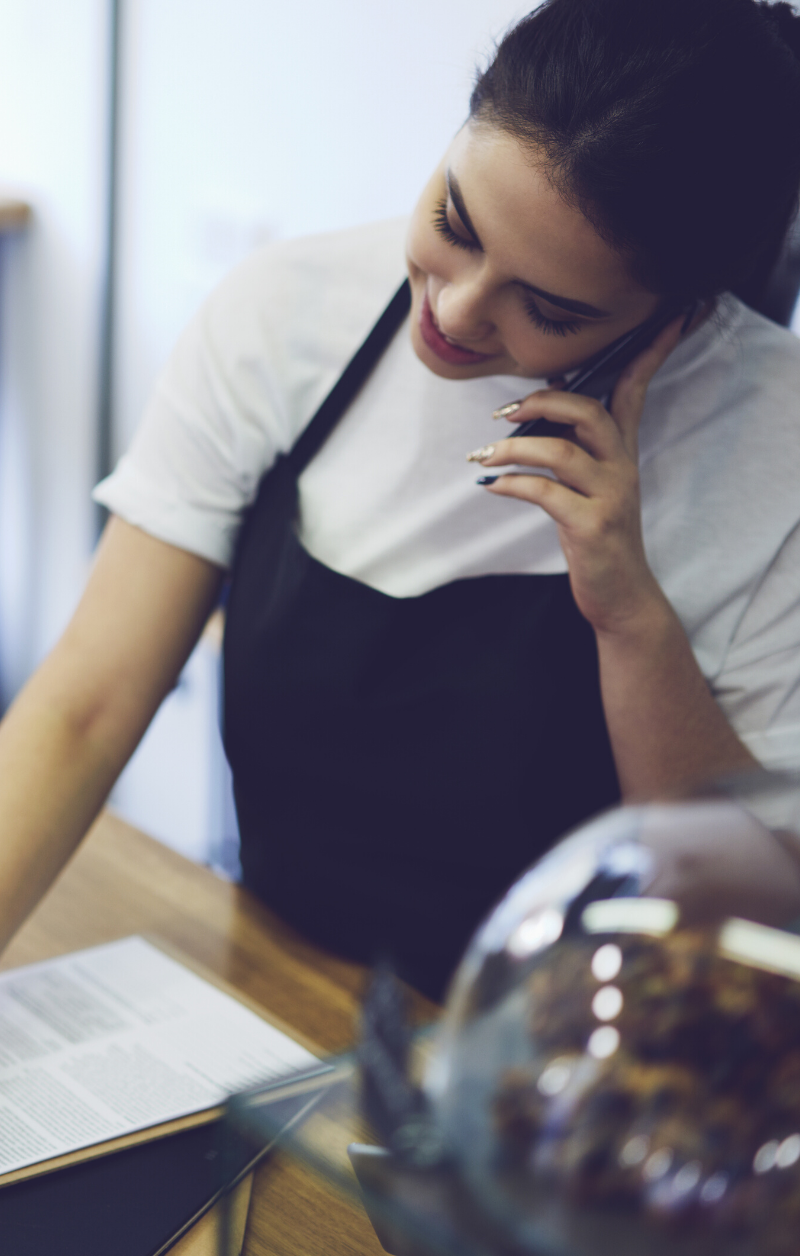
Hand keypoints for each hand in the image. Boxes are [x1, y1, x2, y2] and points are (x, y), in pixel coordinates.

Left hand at [469, 318, 684, 634]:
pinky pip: (545, 493)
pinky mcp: (592, 526)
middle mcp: (622, 467)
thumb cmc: (596, 534)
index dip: (648, 351)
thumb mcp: (590, 484)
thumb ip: (574, 444)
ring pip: (561, 451)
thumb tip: (537, 401)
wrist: (620, 595)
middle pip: (590, 411)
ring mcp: (610, 496)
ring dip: (514, 448)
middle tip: (503, 412)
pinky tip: (491, 484)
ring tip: (482, 455)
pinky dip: (512, 483)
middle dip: (544, 401)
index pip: (636, 388)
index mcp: (622, 451)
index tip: (666, 315)